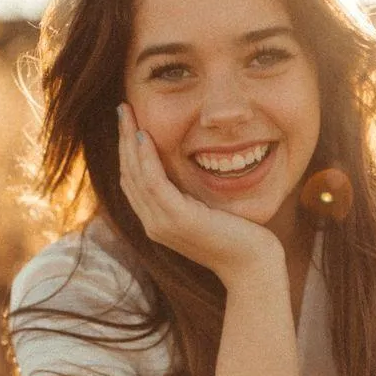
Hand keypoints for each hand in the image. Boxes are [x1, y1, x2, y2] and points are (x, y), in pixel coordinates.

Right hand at [117, 103, 282, 284]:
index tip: (128, 121)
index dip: (126, 150)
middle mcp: (153, 224)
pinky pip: (154, 183)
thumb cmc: (239, 237)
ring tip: (127, 114)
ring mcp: (162, 224)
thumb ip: (192, 195)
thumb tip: (189, 169)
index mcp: (158, 222)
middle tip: (122, 109)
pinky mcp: (178, 220)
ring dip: (128, 142)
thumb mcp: (208, 211)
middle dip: (122, 140)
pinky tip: (145, 136)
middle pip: (127, 175)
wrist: (253, 266)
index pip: (132, 181)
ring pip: (135, 176)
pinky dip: (147, 158)